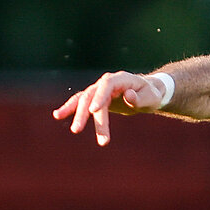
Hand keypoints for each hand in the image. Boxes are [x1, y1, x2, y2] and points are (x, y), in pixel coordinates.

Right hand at [52, 71, 168, 145]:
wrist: (148, 92)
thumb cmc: (151, 94)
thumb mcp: (151, 97)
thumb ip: (140, 98)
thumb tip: (128, 95)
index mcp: (120, 79)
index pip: (106, 85)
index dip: (99, 97)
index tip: (94, 110)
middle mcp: (106, 82)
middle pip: (92, 96)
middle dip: (84, 113)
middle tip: (77, 130)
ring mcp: (99, 90)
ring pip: (84, 101)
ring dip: (77, 114)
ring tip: (72, 129)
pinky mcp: (96, 98)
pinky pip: (81, 102)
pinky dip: (70, 108)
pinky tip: (58, 115)